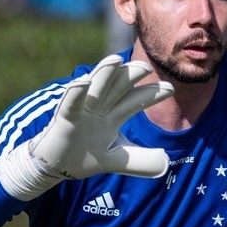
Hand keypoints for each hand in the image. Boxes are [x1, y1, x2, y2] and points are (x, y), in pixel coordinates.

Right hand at [0, 55, 173, 199]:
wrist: (56, 167)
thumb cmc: (85, 156)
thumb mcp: (117, 160)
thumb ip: (140, 162)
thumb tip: (165, 163)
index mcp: (112, 115)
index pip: (134, 101)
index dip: (150, 94)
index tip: (170, 88)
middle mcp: (99, 109)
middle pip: (117, 88)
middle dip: (130, 77)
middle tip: (146, 67)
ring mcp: (82, 111)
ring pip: (95, 89)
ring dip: (104, 74)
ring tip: (116, 59)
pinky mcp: (65, 119)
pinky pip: (70, 104)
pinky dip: (76, 92)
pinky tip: (84, 82)